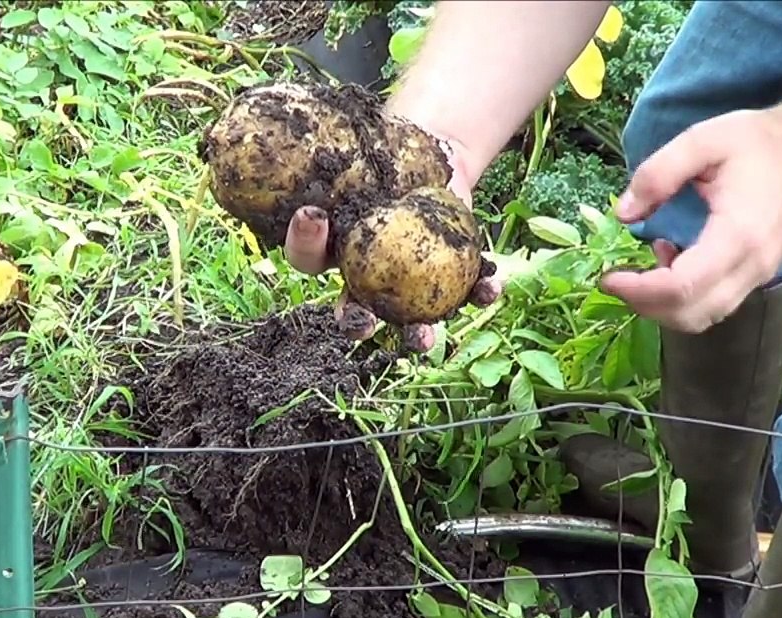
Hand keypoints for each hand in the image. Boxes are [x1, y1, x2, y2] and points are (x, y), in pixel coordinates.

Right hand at [282, 135, 502, 351]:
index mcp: (333, 248)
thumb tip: (290, 112)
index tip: (313, 216)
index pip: (307, 256)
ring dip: (416, 335)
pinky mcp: (451, 277)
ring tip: (425, 339)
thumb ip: (331, 152)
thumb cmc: (380, 151)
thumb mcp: (354, 151)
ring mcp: (408, 285)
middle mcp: (365, 276)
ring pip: (407, 319)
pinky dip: (480, 291)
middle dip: (355, 322)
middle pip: (353, 310)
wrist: (428, 155)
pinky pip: (464, 291)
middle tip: (361, 321)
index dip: (304, 243)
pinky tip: (491, 288)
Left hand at [600, 108, 781, 333]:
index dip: (639, 290)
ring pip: (703, 317)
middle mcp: (752, 266)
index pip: (682, 288)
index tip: (609, 277)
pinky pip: (715, 304)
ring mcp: (759, 275)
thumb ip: (657, 174)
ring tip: (645, 265)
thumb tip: (624, 214)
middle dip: (645, 305)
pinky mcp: (757, 275)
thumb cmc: (759, 142)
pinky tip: (671, 258)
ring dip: (664, 305)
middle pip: (690, 314)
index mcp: (737, 235)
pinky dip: (684, 298)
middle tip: (617, 278)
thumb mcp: (702, 140)